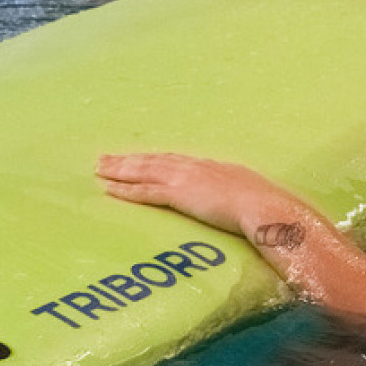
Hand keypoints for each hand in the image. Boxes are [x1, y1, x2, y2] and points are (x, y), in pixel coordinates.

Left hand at [97, 153, 295, 237]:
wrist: (266, 207)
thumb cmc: (265, 207)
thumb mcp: (249, 194)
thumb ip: (236, 196)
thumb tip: (236, 204)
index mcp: (211, 167)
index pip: (173, 161)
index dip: (152, 159)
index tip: (136, 158)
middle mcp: (195, 167)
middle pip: (153, 161)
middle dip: (127, 160)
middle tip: (103, 158)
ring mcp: (186, 179)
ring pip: (144, 172)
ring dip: (120, 170)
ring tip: (99, 168)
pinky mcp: (180, 195)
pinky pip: (147, 192)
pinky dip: (127, 191)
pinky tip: (109, 190)